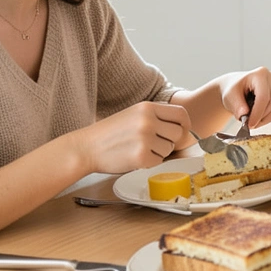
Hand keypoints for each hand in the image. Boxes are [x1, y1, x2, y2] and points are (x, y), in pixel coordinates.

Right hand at [73, 100, 190, 173]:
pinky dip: (149, 162)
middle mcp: (148, 121)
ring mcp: (145, 139)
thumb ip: (155, 116)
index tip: (182, 131)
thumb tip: (182, 125)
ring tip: (138, 148)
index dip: (185, 124)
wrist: (86, 147)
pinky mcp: (141, 157)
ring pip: (169, 149)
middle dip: (170, 141)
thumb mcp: (133, 113)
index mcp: (147, 107)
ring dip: (158, 152)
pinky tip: (134, 157)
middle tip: (154, 144)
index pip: (181, 114)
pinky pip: (158, 162)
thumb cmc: (110, 132)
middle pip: (178, 133)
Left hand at [223, 67, 270, 127]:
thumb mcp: (230, 96)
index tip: (250, 124)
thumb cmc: (234, 89)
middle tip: (251, 124)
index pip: (264, 96)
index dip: (258, 113)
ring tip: (256, 121)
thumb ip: (237, 106)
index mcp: (259, 74)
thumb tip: (244, 116)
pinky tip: (263, 117)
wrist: (238, 87)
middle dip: (262, 116)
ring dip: (268, 118)